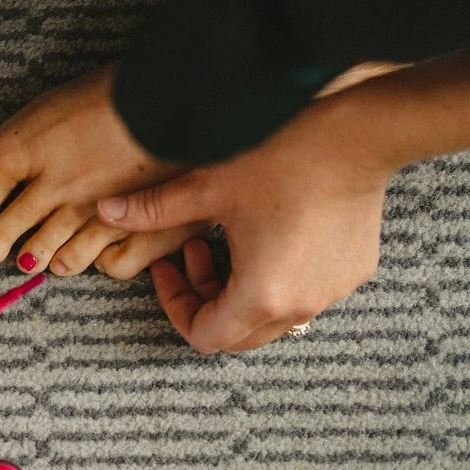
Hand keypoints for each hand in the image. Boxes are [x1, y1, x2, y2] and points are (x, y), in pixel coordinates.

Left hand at [0, 64, 209, 276]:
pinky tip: (97, 247)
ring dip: (47, 254)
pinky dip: (101, 260)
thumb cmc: (120, 94)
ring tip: (42, 248)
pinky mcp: (148, 233)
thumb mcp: (41, 114)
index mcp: (31, 157)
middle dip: (0, 242)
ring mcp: (105, 219)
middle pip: (14, 238)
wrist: (193, 95)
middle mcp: (62, 197)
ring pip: (59, 258)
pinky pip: (109, 267)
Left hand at [97, 101, 394, 352]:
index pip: (204, 336)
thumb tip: (105, 212)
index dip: (175, 307)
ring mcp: (332, 293)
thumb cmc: (288, 158)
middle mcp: (300, 306)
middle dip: (205, 301)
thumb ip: (153, 210)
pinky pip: (304, 294)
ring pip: (271, 317)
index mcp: (260, 296)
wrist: (364, 133)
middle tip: (191, 255)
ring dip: (238, 290)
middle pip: (237, 334)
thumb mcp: (209, 186)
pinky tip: (269, 234)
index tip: (167, 270)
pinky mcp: (354, 273)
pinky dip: (276, 279)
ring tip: (227, 238)